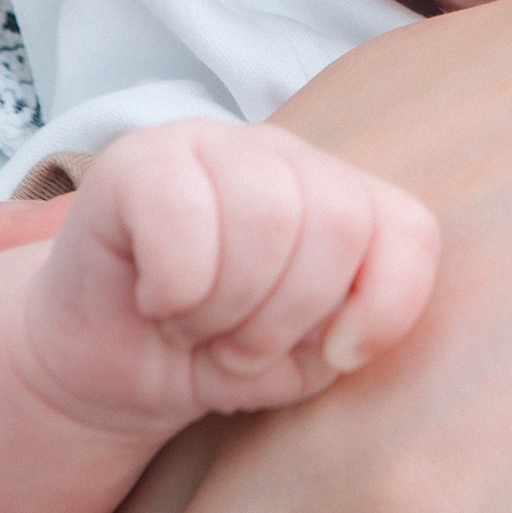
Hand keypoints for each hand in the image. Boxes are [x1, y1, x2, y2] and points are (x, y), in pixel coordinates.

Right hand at [20, 123, 438, 445]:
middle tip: (239, 346)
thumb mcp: (296, 364)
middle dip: (287, 317)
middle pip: (335, 222)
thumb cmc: (209, 356)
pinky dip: (174, 288)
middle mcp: (282, 157)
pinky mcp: (136, 158)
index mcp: (338, 197)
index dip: (385, 306)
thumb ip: (341, 336)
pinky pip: (182, 217)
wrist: (103, 368)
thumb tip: (343, 331)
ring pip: (267, 216)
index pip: (408, 228)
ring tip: (195, 327)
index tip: (337, 355)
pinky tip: (156, 300)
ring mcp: (210, 143)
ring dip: (226, 308)